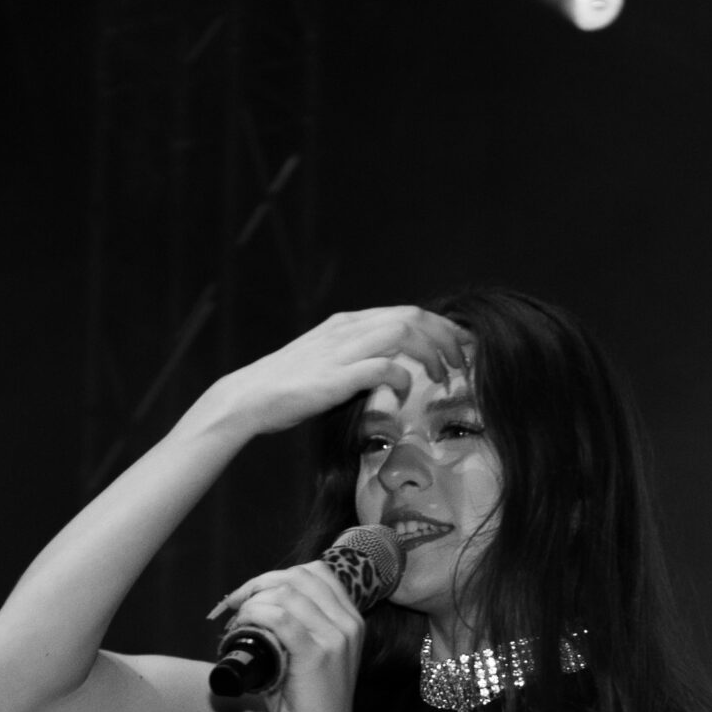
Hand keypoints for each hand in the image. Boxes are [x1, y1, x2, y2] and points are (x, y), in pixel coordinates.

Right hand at [199, 305, 471, 439]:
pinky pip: (382, 367)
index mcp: (349, 323)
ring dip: (432, 353)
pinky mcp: (335, 376)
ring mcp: (341, 350)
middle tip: (463, 361)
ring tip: (443, 376)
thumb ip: (359, 358)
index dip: (442, 327)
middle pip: (413, 316)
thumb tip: (395, 370)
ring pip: (403, 332)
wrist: (248, 398)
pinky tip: (407, 391)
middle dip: (446, 337)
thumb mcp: (330, 362)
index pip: (408, 313)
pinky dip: (403, 376)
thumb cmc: (288, 387)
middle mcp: (348, 328)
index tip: (462, 347)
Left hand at [207, 557, 370, 711]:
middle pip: (298, 576)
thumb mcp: (315, 658)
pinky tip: (242, 626)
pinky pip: (279, 617)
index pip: (316, 573)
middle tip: (237, 603)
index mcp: (351, 620)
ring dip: (253, 600)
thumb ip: (298, 630)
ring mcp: (334, 637)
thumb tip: (259, 609)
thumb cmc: (312, 705)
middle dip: (260, 583)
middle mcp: (348, 623)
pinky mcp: (316, 654)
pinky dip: (254, 615)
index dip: (278, 575)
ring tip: (238, 620)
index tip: (253, 593)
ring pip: (286, 592)